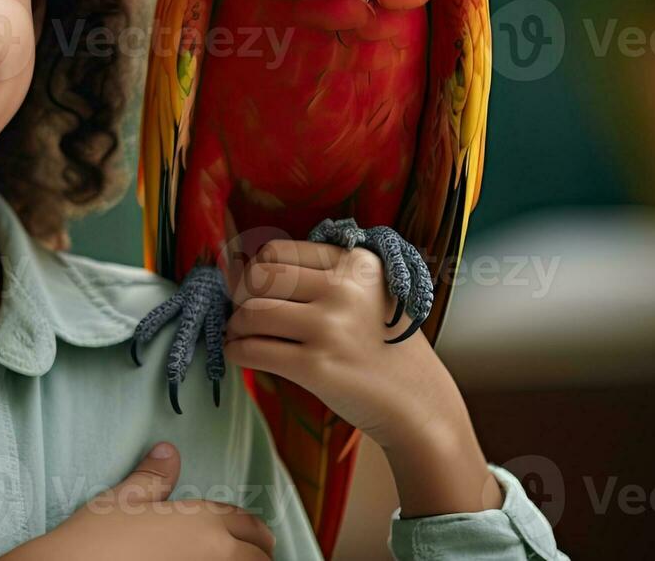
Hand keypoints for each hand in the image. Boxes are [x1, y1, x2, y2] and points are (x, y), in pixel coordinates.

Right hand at [1, 443, 274, 560]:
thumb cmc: (98, 538)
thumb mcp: (124, 500)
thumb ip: (154, 478)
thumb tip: (168, 452)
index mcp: (203, 523)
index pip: (247, 524)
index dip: (254, 530)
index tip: (255, 536)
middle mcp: (214, 553)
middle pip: (259, 556)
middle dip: (259, 553)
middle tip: (254, 554)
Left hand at [223, 240, 500, 516]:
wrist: (419, 404)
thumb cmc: (383, 347)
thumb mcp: (368, 295)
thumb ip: (321, 277)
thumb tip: (246, 268)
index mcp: (357, 264)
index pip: (277, 251)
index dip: (255, 270)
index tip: (253, 288)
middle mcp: (345, 289)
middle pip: (258, 277)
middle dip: (240, 295)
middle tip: (244, 313)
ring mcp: (331, 328)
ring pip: (250, 313)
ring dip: (236, 326)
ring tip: (242, 335)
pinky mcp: (317, 366)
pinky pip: (252, 349)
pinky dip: (236, 351)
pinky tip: (240, 354)